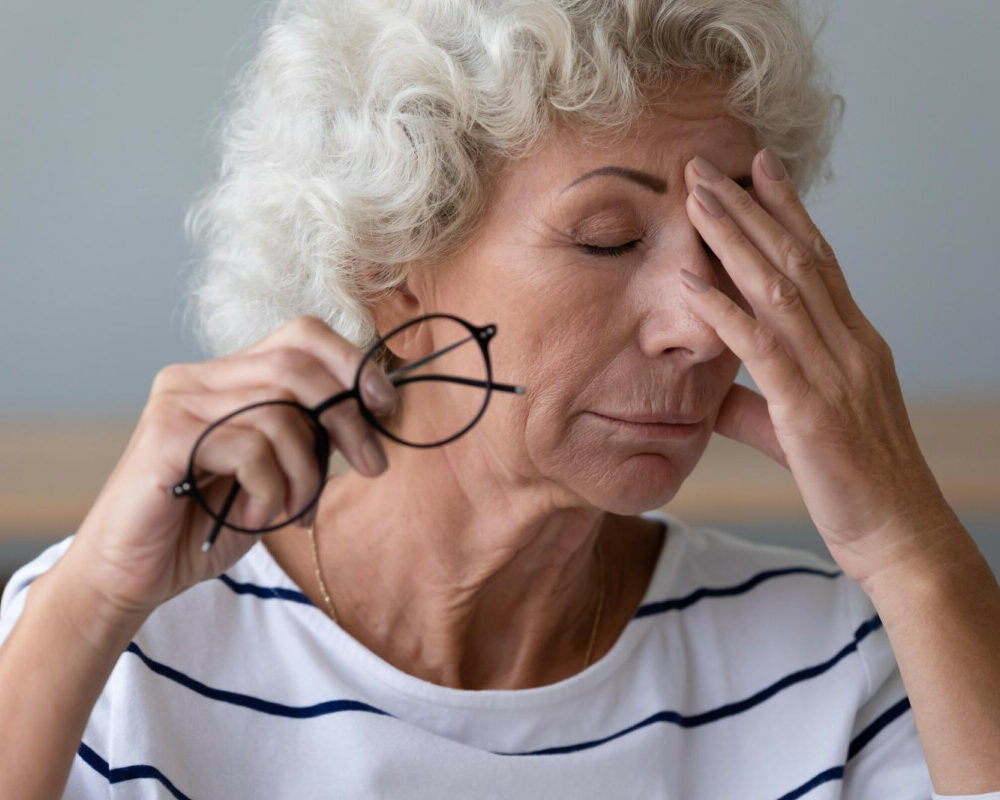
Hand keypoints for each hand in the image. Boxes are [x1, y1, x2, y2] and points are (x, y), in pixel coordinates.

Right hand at [64, 315, 393, 620]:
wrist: (132, 575)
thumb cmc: (206, 524)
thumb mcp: (276, 473)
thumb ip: (310, 436)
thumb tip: (372, 407)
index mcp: (225, 378)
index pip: (300, 335)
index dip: (351, 363)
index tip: (385, 403)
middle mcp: (198, 378)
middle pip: (297, 367)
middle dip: (348, 418)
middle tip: (372, 465)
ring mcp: (178, 403)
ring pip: (281, 413)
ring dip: (306, 473)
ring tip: (292, 510)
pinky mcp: (167, 437)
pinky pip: (252, 449)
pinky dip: (270, 491)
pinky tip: (251, 516)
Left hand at [679, 150, 959, 586]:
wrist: (898, 535)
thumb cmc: (853, 482)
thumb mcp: (802, 430)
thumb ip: (759, 405)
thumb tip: (714, 395)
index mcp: (853, 342)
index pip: (818, 260)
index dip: (787, 210)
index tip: (757, 169)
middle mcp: (849, 344)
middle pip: (795, 258)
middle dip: (749, 206)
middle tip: (708, 164)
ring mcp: (833, 373)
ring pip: (779, 288)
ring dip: (733, 238)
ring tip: (696, 197)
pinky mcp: (810, 410)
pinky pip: (761, 348)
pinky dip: (723, 311)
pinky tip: (689, 282)